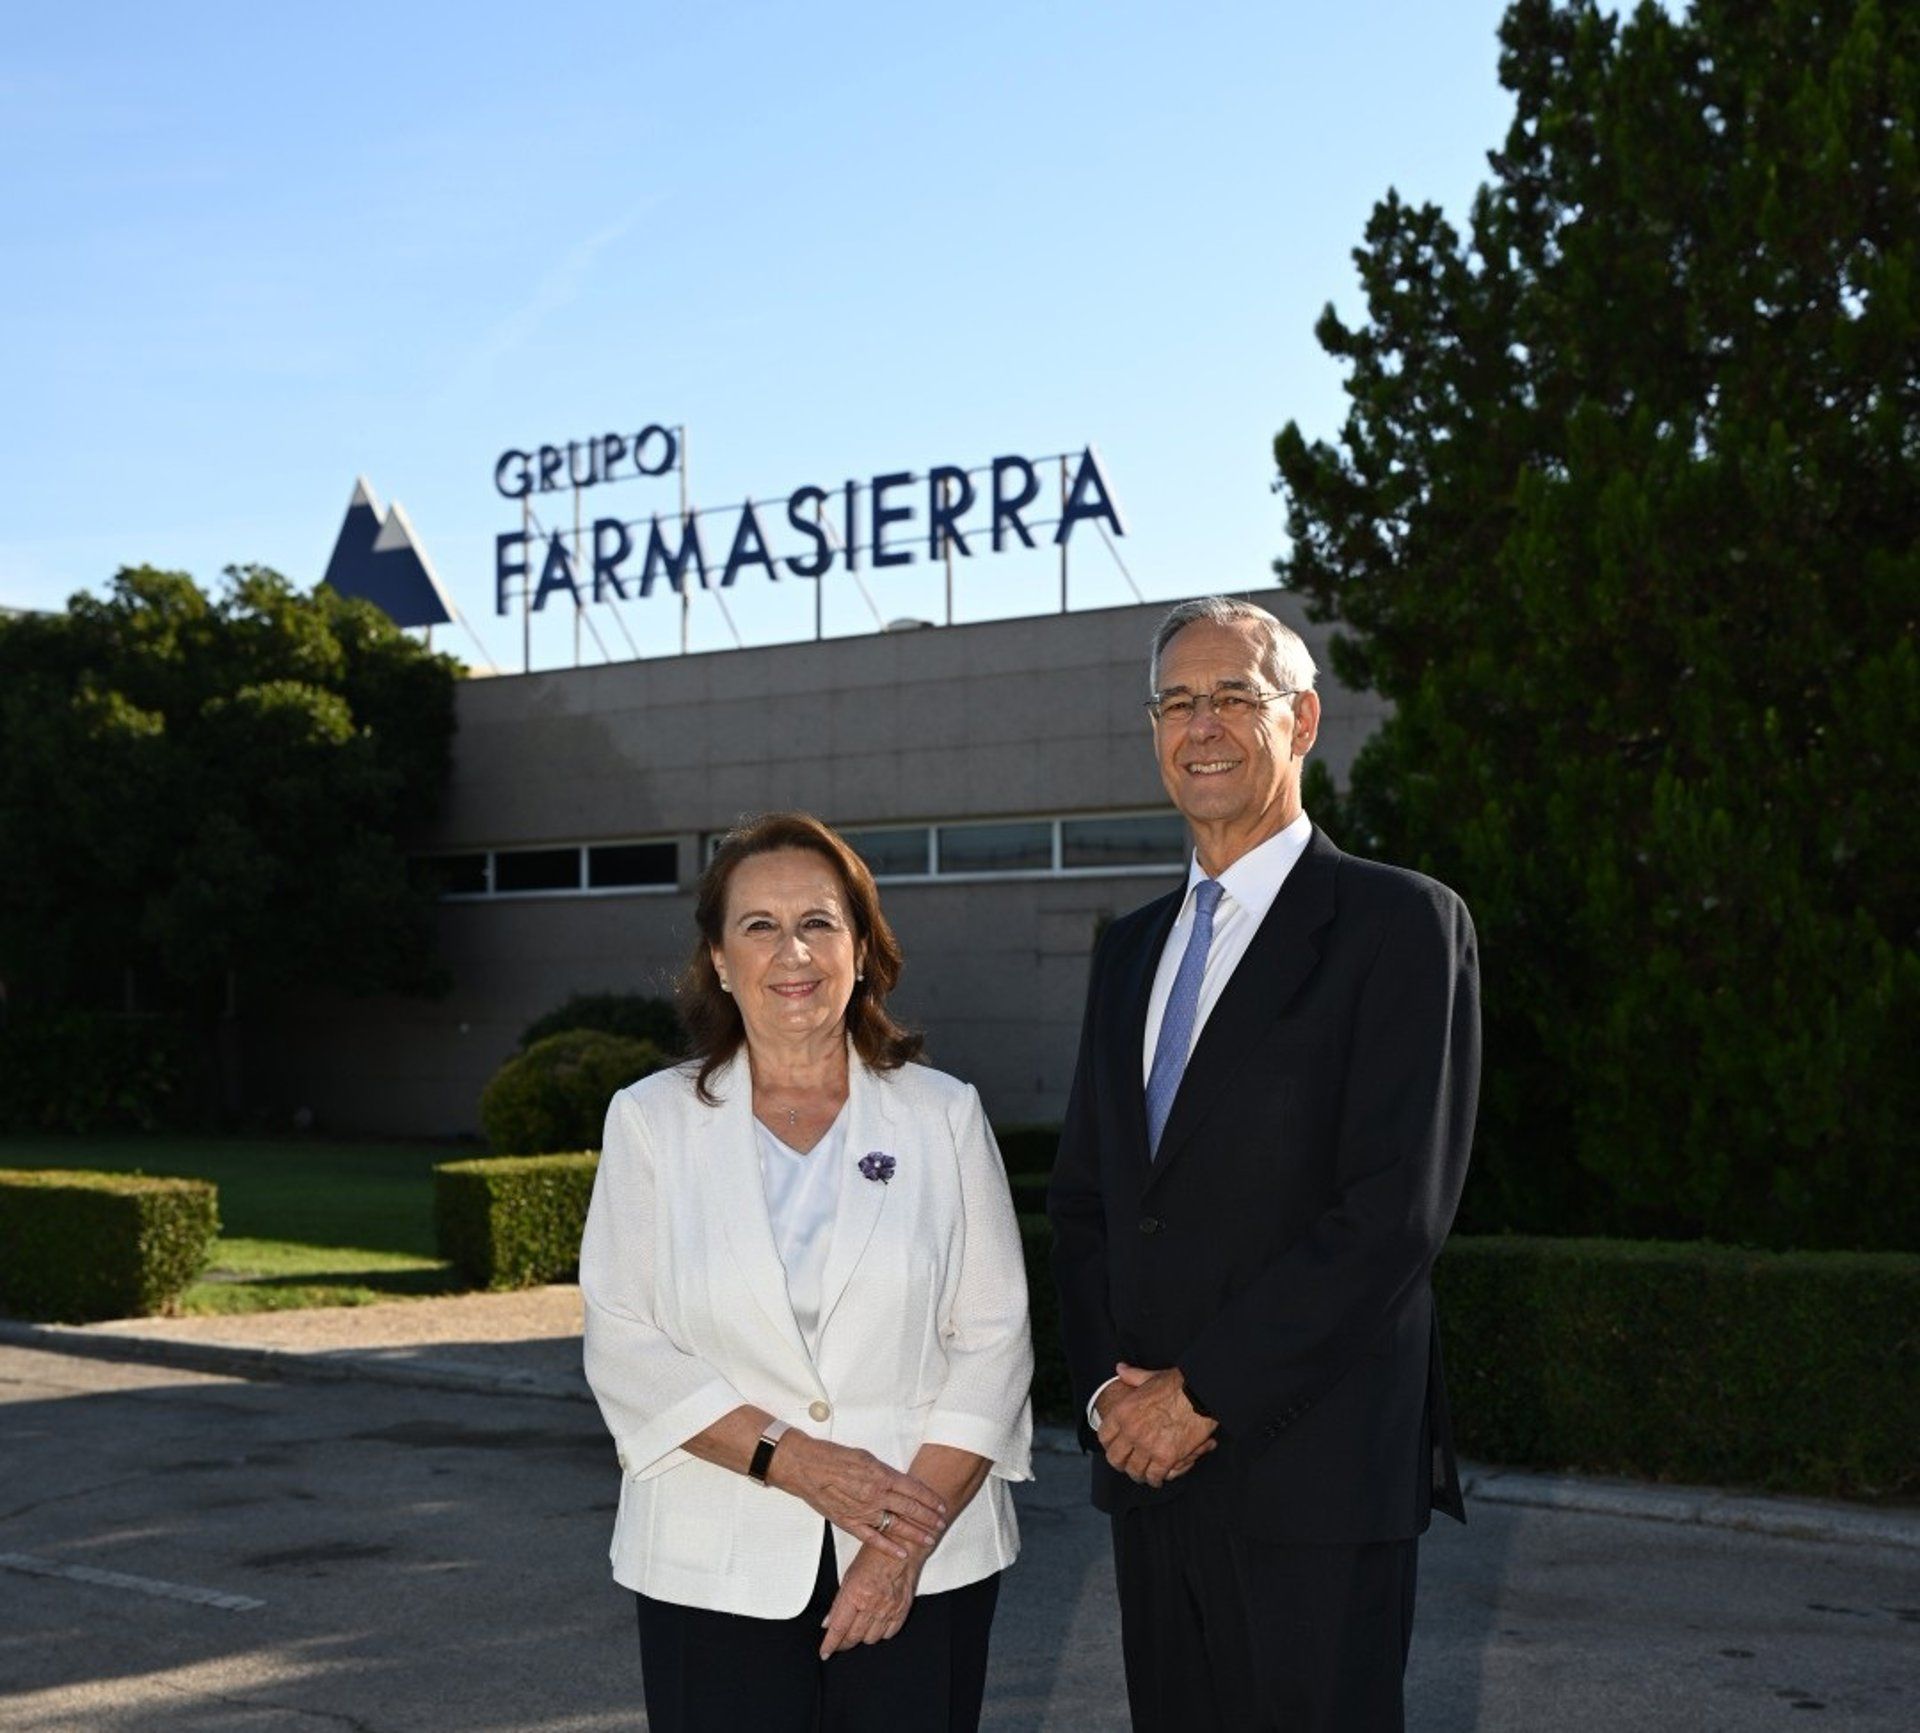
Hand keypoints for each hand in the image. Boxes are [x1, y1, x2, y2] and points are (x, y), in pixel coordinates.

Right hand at [768, 1434, 947, 1558]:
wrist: (806, 1467)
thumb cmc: (833, 1457)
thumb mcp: (865, 1456)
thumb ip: (884, 1472)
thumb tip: (899, 1481)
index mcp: (881, 1475)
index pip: (914, 1489)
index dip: (930, 1498)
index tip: (941, 1505)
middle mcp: (876, 1494)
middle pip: (910, 1508)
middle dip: (929, 1517)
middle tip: (941, 1522)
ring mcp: (863, 1511)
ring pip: (896, 1525)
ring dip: (916, 1533)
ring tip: (930, 1538)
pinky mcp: (849, 1522)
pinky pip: (873, 1538)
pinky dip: (888, 1547)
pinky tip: (902, 1552)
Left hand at [818, 1542, 920, 1656]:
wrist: (901, 1546)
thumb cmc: (874, 1555)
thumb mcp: (849, 1574)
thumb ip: (839, 1602)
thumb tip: (829, 1623)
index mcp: (856, 1593)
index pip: (839, 1628)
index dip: (830, 1644)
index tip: (825, 1652)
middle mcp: (872, 1603)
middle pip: (854, 1637)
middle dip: (844, 1643)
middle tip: (840, 1641)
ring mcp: (888, 1608)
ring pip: (871, 1639)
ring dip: (862, 1637)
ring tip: (860, 1626)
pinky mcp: (902, 1610)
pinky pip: (889, 1634)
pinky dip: (881, 1633)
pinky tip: (876, 1623)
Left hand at [1098, 1363, 1217, 1487]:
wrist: (1200, 1393)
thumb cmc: (1176, 1384)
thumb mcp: (1149, 1376)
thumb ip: (1132, 1376)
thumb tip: (1120, 1368)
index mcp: (1123, 1412)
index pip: (1104, 1437)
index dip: (1109, 1445)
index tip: (1116, 1447)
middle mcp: (1131, 1431)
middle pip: (1116, 1459)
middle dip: (1122, 1464)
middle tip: (1129, 1464)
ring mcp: (1147, 1446)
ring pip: (1134, 1471)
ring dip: (1139, 1474)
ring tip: (1144, 1473)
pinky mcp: (1166, 1458)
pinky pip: (1154, 1476)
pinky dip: (1156, 1479)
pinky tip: (1158, 1477)